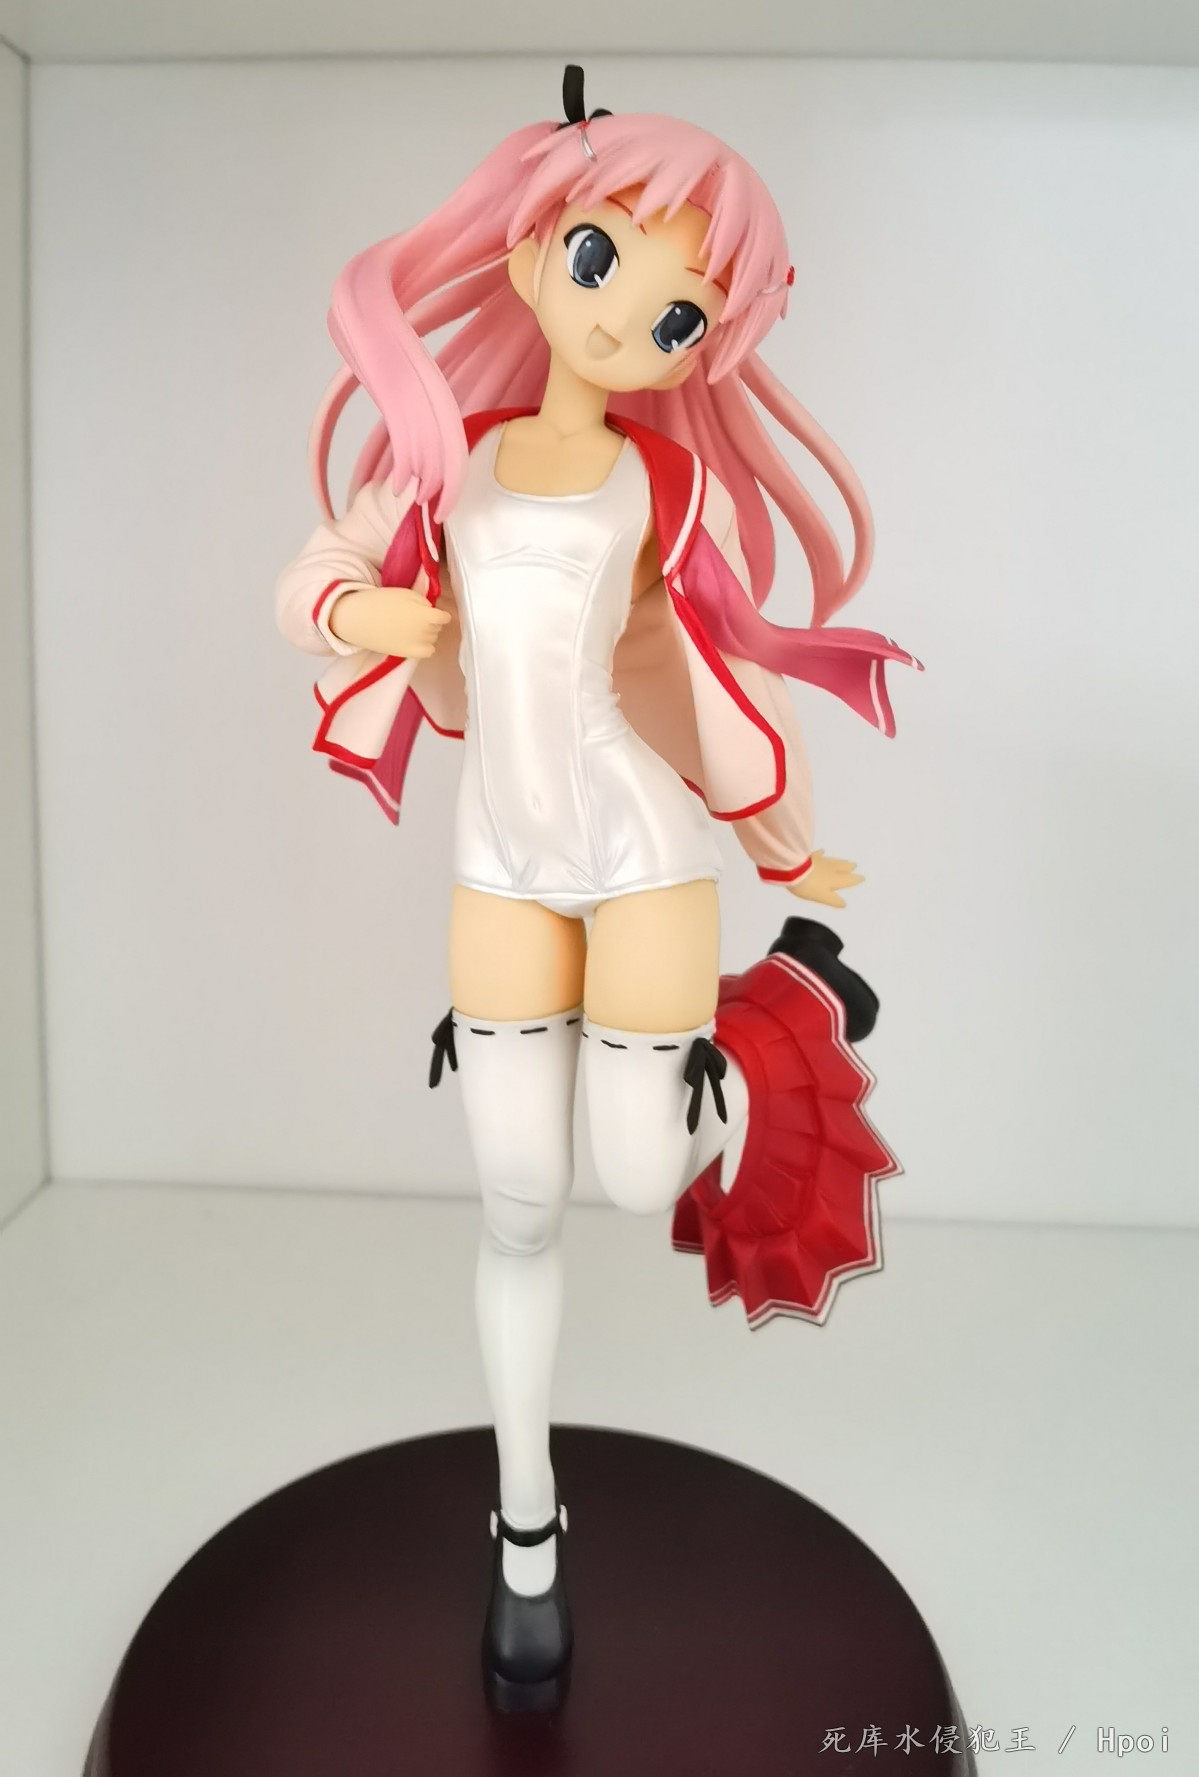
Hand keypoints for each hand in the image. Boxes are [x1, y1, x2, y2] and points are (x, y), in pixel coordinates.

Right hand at [327, 582, 451, 657]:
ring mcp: (417, 645)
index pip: (445, 618)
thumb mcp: (407, 593)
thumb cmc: (381, 601)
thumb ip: (424, 603)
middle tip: (416, 616)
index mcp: (426, 615)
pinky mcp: (408, 654)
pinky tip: (414, 640)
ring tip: (412, 627)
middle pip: (438, 628)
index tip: (433, 612)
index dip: (440, 614)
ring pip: (433, 639)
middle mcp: (425, 632)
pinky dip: (425, 646)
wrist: (359, 618)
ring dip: (427, 633)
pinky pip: (428, 652)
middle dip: (431, 622)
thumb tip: (431, 612)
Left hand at [785, 850, 863, 908]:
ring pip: (833, 861)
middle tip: (854, 865)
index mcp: (833, 880)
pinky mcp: (810, 857)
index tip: (862, 877)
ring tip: (845, 861)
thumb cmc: (808, 886)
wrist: (793, 870)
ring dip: (840, 861)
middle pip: (841, 868)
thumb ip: (833, 900)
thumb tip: (844, 904)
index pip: (847, 880)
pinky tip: (823, 851)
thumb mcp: (822, 897)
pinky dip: (822, 853)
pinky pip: (818, 855)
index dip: (854, 880)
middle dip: (848, 868)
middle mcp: (829, 870)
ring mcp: (820, 862)